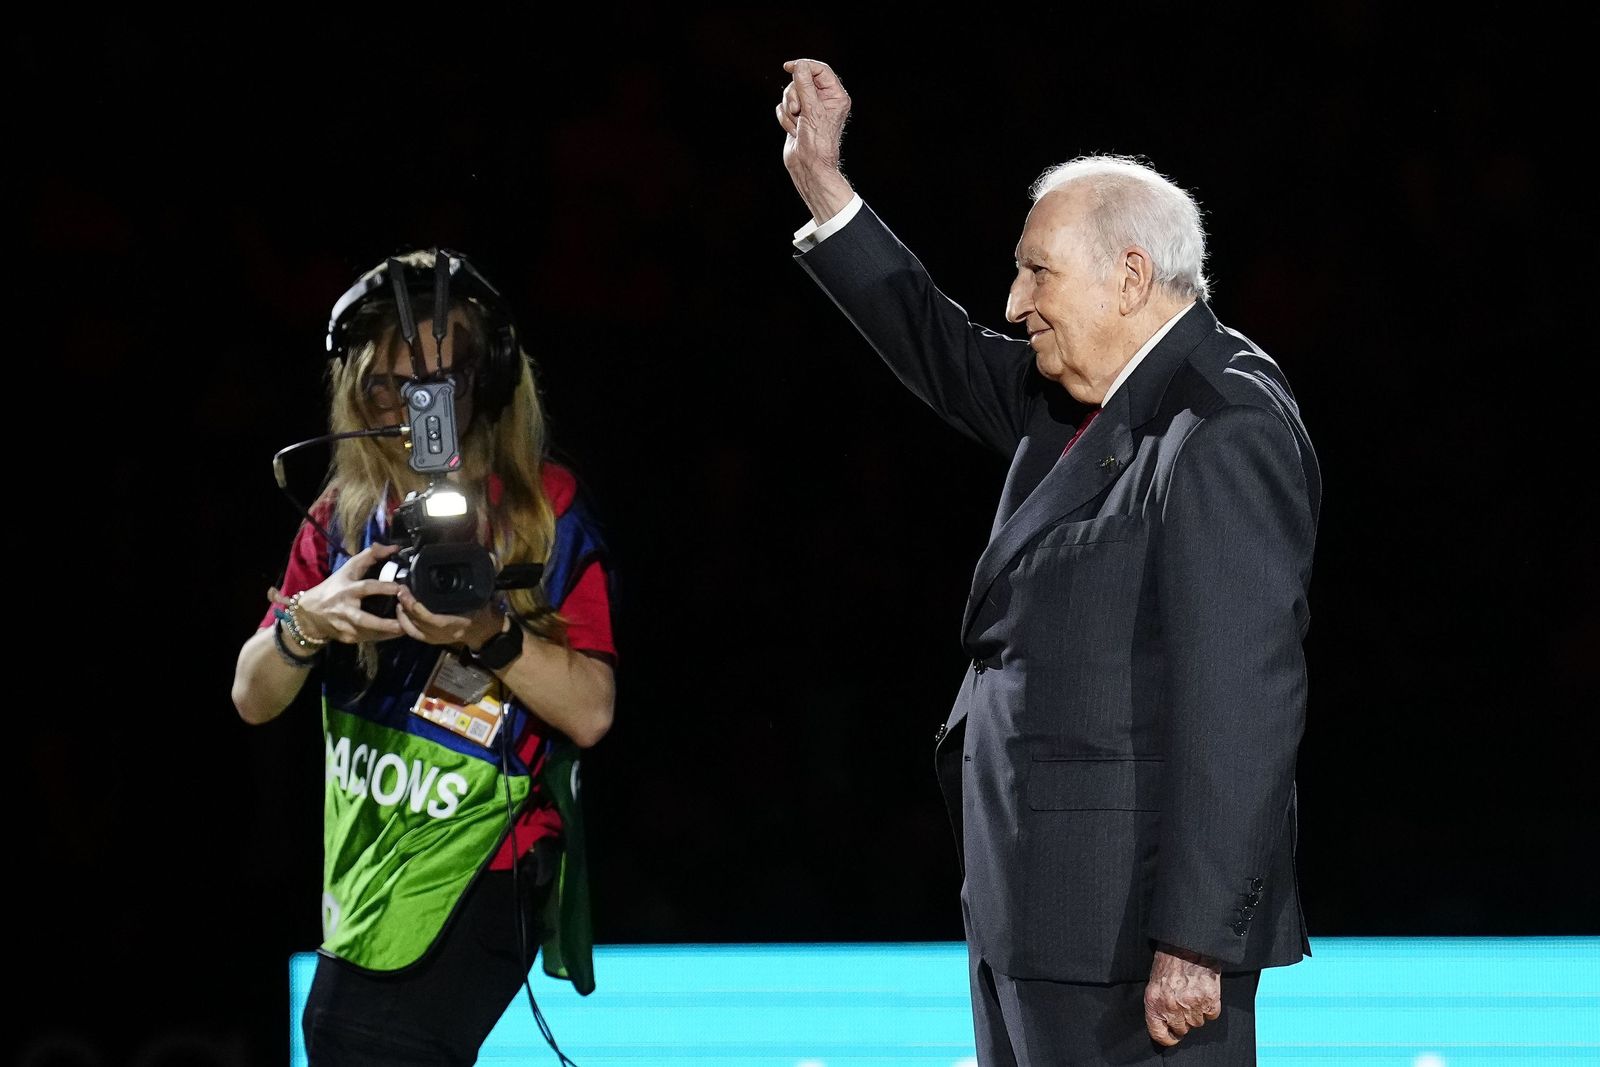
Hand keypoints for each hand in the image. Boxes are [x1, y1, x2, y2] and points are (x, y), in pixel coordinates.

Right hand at [276, 543, 405, 644]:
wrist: (309, 613)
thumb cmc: (335, 586)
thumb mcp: (349, 569)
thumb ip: (370, 556)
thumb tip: (393, 547)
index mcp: (347, 589)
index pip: (366, 587)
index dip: (383, 587)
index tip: (400, 588)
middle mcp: (345, 609)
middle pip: (363, 619)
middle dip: (383, 623)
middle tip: (403, 622)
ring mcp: (345, 626)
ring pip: (367, 633)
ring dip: (386, 633)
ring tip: (406, 629)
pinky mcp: (347, 637)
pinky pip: (367, 639)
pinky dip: (382, 637)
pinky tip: (396, 635)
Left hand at [394, 587, 503, 650]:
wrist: (486, 632)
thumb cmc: (484, 613)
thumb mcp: (484, 597)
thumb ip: (481, 580)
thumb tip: (490, 558)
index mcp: (455, 622)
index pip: (428, 617)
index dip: (413, 603)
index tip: (406, 589)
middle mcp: (442, 633)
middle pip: (416, 621)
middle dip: (405, 605)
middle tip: (400, 589)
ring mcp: (436, 639)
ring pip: (411, 629)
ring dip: (402, 615)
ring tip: (400, 599)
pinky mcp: (432, 640)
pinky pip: (413, 634)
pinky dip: (404, 623)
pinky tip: (402, 612)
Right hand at [777, 58, 855, 225]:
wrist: (808, 167)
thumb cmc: (817, 142)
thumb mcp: (812, 110)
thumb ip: (805, 85)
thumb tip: (799, 66)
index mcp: (835, 96)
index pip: (820, 70)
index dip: (804, 66)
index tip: (788, 67)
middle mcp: (823, 100)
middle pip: (801, 80)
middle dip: (794, 95)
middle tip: (797, 110)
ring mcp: (809, 109)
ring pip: (790, 94)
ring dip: (789, 109)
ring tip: (796, 124)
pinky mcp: (797, 117)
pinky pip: (783, 107)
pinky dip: (784, 118)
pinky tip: (793, 131)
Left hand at [1144, 944, 1222, 1046]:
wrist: (1186, 944)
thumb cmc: (1169, 962)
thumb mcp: (1155, 984)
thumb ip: (1158, 1006)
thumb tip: (1166, 1025)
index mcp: (1154, 1002)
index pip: (1159, 1034)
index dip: (1167, 1037)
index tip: (1172, 1036)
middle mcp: (1172, 1006)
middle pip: (1182, 1030)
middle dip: (1183, 1021)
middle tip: (1184, 1006)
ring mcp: (1191, 1004)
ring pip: (1197, 1023)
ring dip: (1197, 1012)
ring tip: (1193, 995)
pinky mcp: (1209, 999)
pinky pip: (1212, 1015)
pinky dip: (1210, 1007)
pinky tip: (1204, 994)